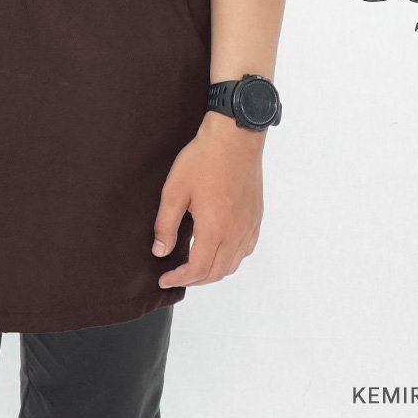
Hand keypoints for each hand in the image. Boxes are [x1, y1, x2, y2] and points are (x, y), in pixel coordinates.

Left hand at [152, 110, 265, 287]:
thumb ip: (166, 225)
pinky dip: (231, 258)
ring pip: (233, 264)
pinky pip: (246, 249)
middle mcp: (235, 232)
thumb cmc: (204, 159)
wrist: (234, 137)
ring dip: (213, 271)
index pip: (197, 270)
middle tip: (176, 274)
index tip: (165, 278)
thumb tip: (161, 251)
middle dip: (194, 279)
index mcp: (214, 229)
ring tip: (195, 266)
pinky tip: (219, 249)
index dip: (179, 279)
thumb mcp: (175, 190)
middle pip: (216, 273)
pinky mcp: (256, 216)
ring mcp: (249, 225)